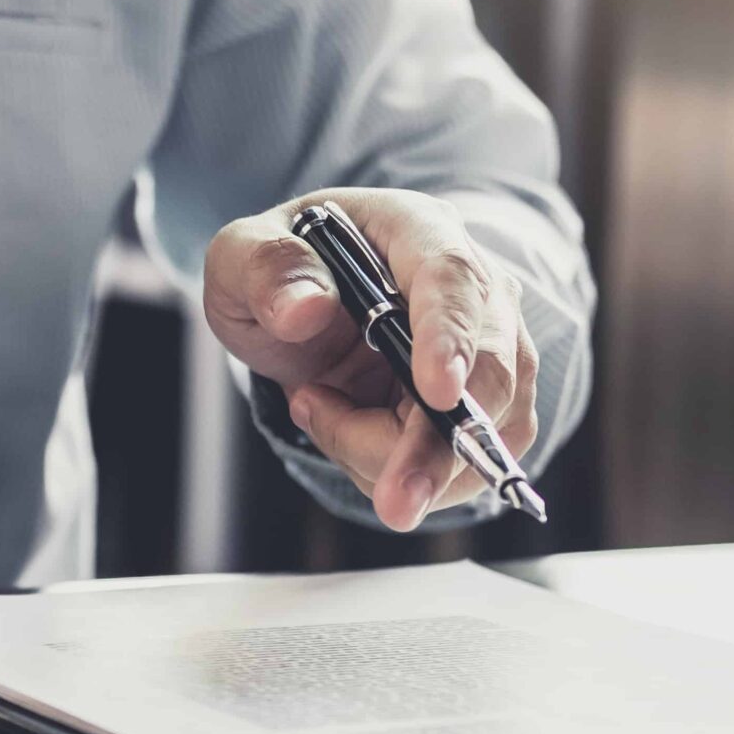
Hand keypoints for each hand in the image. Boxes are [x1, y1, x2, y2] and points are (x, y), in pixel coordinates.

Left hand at [203, 189, 537, 531]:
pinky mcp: (490, 406)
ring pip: (482, 431)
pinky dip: (402, 470)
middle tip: (392, 503)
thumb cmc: (283, 273)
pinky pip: (467, 463)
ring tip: (318, 408)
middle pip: (487, 373)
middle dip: (437, 447)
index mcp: (416, 230)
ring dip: (395, 458)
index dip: (450, 337)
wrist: (305, 305)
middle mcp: (474, 286)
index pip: (451, 278)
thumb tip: (304, 309)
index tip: (439, 394)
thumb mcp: (242, 256)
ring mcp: (492, 348)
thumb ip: (264, 271)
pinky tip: (351, 432)